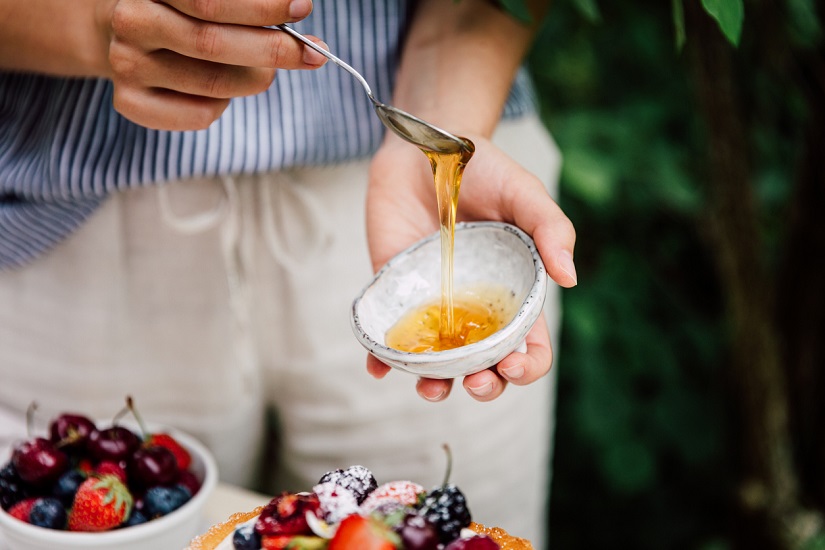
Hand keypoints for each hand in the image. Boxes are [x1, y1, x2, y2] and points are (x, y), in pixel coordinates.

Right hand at [101, 0, 326, 129]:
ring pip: (214, 84)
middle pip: (212, 42)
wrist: (116, 30)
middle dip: (272, 49)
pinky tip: (221, 90)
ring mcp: (126, 65)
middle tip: (313, 53)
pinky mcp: (129, 103)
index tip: (301, 8)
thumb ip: (245, 6)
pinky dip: (224, 105)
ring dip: (253, 78)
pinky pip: (200, 114)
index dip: (262, 7)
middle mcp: (131, 22)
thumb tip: (300, 22)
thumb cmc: (179, 9)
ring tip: (262, 68)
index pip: (210, 1)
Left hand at [365, 134, 576, 401]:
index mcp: (512, 294)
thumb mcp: (524, 193)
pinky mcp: (395, 292)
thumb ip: (550, 229)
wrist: (425, 147)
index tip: (512, 364)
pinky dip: (382, 359)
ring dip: (436, 385)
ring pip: (436, 363)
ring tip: (431, 387)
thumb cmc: (483, 170)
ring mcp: (433, 304)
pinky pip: (387, 335)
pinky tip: (378, 368)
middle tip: (475, 380)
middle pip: (484, 365)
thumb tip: (570, 280)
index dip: (526, 365)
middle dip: (484, 385)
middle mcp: (473, 308)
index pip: (528, 346)